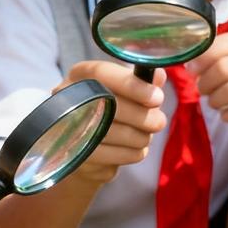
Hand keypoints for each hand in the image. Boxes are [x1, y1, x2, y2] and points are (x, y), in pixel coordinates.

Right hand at [57, 59, 167, 192]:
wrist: (87, 151)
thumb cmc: (109, 111)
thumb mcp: (123, 92)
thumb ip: (140, 82)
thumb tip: (159, 75)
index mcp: (80, 75)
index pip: (102, 73)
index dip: (132, 85)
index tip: (158, 97)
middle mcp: (67, 97)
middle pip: (110, 105)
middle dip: (143, 116)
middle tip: (160, 121)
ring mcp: (67, 128)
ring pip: (113, 133)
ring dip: (140, 137)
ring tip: (146, 136)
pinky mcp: (74, 155)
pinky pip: (112, 155)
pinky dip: (132, 153)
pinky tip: (136, 149)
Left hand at [187, 29, 227, 133]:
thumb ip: (220, 58)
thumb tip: (190, 65)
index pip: (222, 44)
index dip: (202, 58)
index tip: (193, 70)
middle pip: (224, 68)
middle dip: (206, 82)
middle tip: (203, 90)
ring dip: (215, 100)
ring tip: (215, 103)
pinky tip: (227, 115)